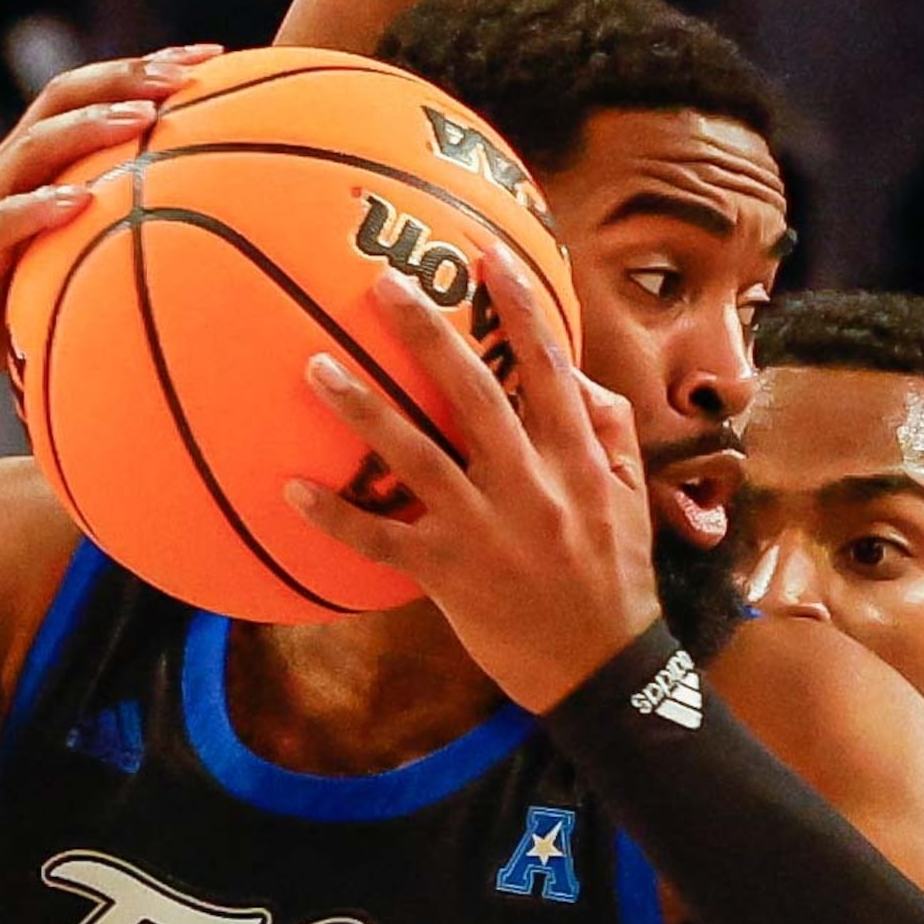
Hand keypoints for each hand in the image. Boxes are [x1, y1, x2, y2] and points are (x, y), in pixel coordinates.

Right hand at [0, 45, 217, 405]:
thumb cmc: (4, 305)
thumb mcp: (67, 259)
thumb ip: (114, 236)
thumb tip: (200, 239)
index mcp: (36, 162)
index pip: (91, 93)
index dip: (146, 67)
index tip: (210, 55)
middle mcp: (10, 167)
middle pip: (65, 96)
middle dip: (126, 75)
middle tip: (186, 71)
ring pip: (37, 145)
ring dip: (91, 127)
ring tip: (143, 117)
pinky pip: (6, 218)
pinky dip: (43, 206)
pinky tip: (82, 201)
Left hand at [287, 250, 657, 710]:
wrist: (602, 669)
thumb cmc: (614, 577)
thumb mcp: (632, 498)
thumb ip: (609, 430)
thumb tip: (574, 372)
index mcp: (576, 460)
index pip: (547, 367)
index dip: (520, 307)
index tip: (488, 254)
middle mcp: (530, 486)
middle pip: (473, 394)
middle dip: (428, 334)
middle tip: (382, 285)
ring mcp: (485, 531)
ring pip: (416, 456)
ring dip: (363, 408)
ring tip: (315, 365)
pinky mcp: (448, 576)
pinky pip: (381, 540)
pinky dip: (336, 516)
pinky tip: (291, 488)